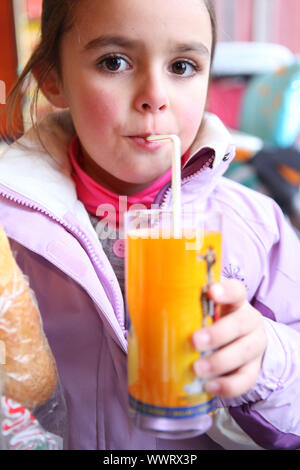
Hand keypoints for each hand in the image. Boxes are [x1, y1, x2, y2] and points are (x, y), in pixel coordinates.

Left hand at [192, 279, 266, 397]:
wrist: (237, 344)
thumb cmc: (210, 323)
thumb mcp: (201, 312)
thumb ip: (185, 308)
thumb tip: (147, 307)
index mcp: (236, 302)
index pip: (237, 290)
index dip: (226, 291)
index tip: (211, 292)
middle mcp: (250, 320)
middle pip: (240, 323)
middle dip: (217, 333)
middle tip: (194, 341)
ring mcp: (255, 345)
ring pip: (244, 351)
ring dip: (220, 361)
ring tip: (197, 369)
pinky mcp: (255, 368)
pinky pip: (246, 379)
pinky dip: (227, 385)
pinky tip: (209, 386)